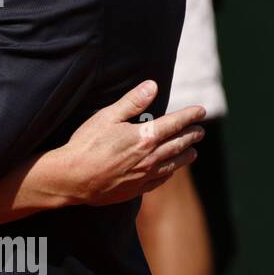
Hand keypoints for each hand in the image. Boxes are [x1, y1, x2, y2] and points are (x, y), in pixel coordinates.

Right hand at [52, 80, 205, 205]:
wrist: (73, 178)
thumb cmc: (86, 144)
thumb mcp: (106, 117)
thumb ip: (132, 102)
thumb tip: (153, 85)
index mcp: (145, 137)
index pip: (175, 123)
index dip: (189, 116)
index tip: (200, 111)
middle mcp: (151, 157)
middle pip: (179, 144)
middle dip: (192, 135)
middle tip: (200, 131)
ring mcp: (145, 175)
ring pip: (174, 163)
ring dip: (186, 155)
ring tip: (193, 150)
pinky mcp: (137, 189)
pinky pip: (161, 179)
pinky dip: (170, 171)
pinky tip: (171, 169)